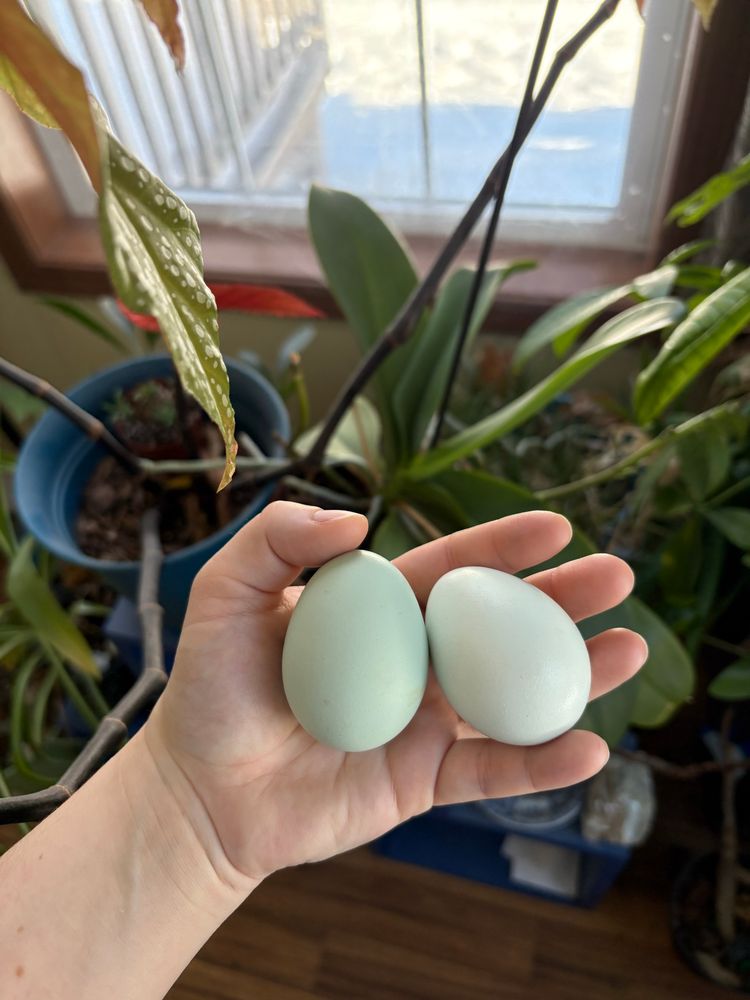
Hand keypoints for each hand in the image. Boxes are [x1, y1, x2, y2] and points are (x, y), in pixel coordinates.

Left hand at [145, 501, 644, 886]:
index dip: (503, 547)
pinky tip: (587, 746)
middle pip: (500, 626)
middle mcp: (414, 660)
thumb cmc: (212, 687)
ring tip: (631, 650)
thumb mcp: (227, 594)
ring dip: (574, 675)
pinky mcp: (424, 780)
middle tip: (618, 576)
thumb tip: (356, 518)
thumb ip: (277, 539)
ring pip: (512, 695)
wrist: (201, 790)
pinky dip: (539, 763)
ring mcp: (424, 721)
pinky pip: (491, 771)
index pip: (452, 569)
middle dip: (561, 600)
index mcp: (379, 610)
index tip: (557, 525)